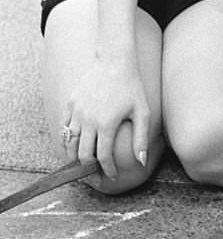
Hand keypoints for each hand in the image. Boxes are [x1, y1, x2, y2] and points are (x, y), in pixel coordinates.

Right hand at [62, 54, 150, 179]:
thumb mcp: (142, 112)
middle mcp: (88, 121)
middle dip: (89, 170)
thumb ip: (141, 139)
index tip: (112, 176)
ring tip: (82, 165)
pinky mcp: (70, 104)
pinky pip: (65, 128)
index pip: (103, 157)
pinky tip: (75, 145)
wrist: (114, 61)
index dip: (107, 171)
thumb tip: (142, 162)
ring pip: (70, 143)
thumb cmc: (131, 86)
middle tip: (95, 176)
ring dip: (75, 157)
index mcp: (106, 125)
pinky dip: (68, 140)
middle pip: (83, 155)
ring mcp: (77, 112)